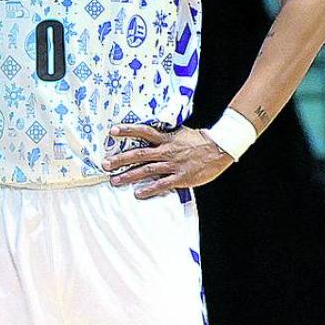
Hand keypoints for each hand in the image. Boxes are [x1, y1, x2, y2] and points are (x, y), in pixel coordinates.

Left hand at [102, 123, 233, 199]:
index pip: (143, 132)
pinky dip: (149, 189)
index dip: (128, 130)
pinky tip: (138, 194)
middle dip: (120, 159)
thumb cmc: (198, 141)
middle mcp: (166, 150)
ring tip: (114, 180)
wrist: (220, 149)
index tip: (112, 131)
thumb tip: (148, 133)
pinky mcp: (181, 177)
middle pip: (139, 154)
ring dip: (129, 176)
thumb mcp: (179, 133)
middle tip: (104, 164)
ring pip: (146, 170)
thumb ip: (164, 135)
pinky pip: (162, 184)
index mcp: (166, 138)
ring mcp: (173, 164)